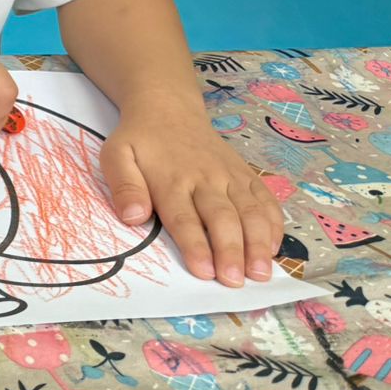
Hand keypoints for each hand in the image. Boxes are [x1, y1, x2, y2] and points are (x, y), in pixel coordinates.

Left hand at [103, 98, 282, 286]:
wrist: (168, 108)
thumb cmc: (140, 140)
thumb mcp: (117, 155)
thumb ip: (124, 186)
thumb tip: (133, 217)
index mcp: (171, 180)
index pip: (185, 218)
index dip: (196, 245)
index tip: (204, 272)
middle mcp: (205, 178)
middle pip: (222, 218)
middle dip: (231, 251)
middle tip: (236, 281)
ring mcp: (230, 176)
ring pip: (250, 211)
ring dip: (257, 243)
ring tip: (261, 273)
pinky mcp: (246, 175)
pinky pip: (265, 200)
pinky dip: (273, 224)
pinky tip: (273, 248)